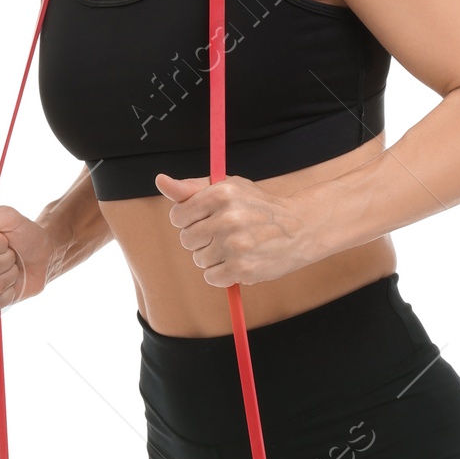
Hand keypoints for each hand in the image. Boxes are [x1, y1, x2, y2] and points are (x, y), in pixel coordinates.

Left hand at [153, 172, 314, 287]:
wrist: (299, 228)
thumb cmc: (257, 206)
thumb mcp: (228, 188)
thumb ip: (191, 188)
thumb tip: (160, 181)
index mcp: (221, 194)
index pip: (178, 216)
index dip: (189, 220)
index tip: (206, 219)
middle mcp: (228, 218)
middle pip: (186, 240)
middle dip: (201, 239)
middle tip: (225, 233)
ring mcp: (236, 245)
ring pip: (199, 260)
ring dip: (213, 257)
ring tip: (236, 246)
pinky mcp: (243, 269)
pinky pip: (212, 277)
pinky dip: (221, 274)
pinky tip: (238, 261)